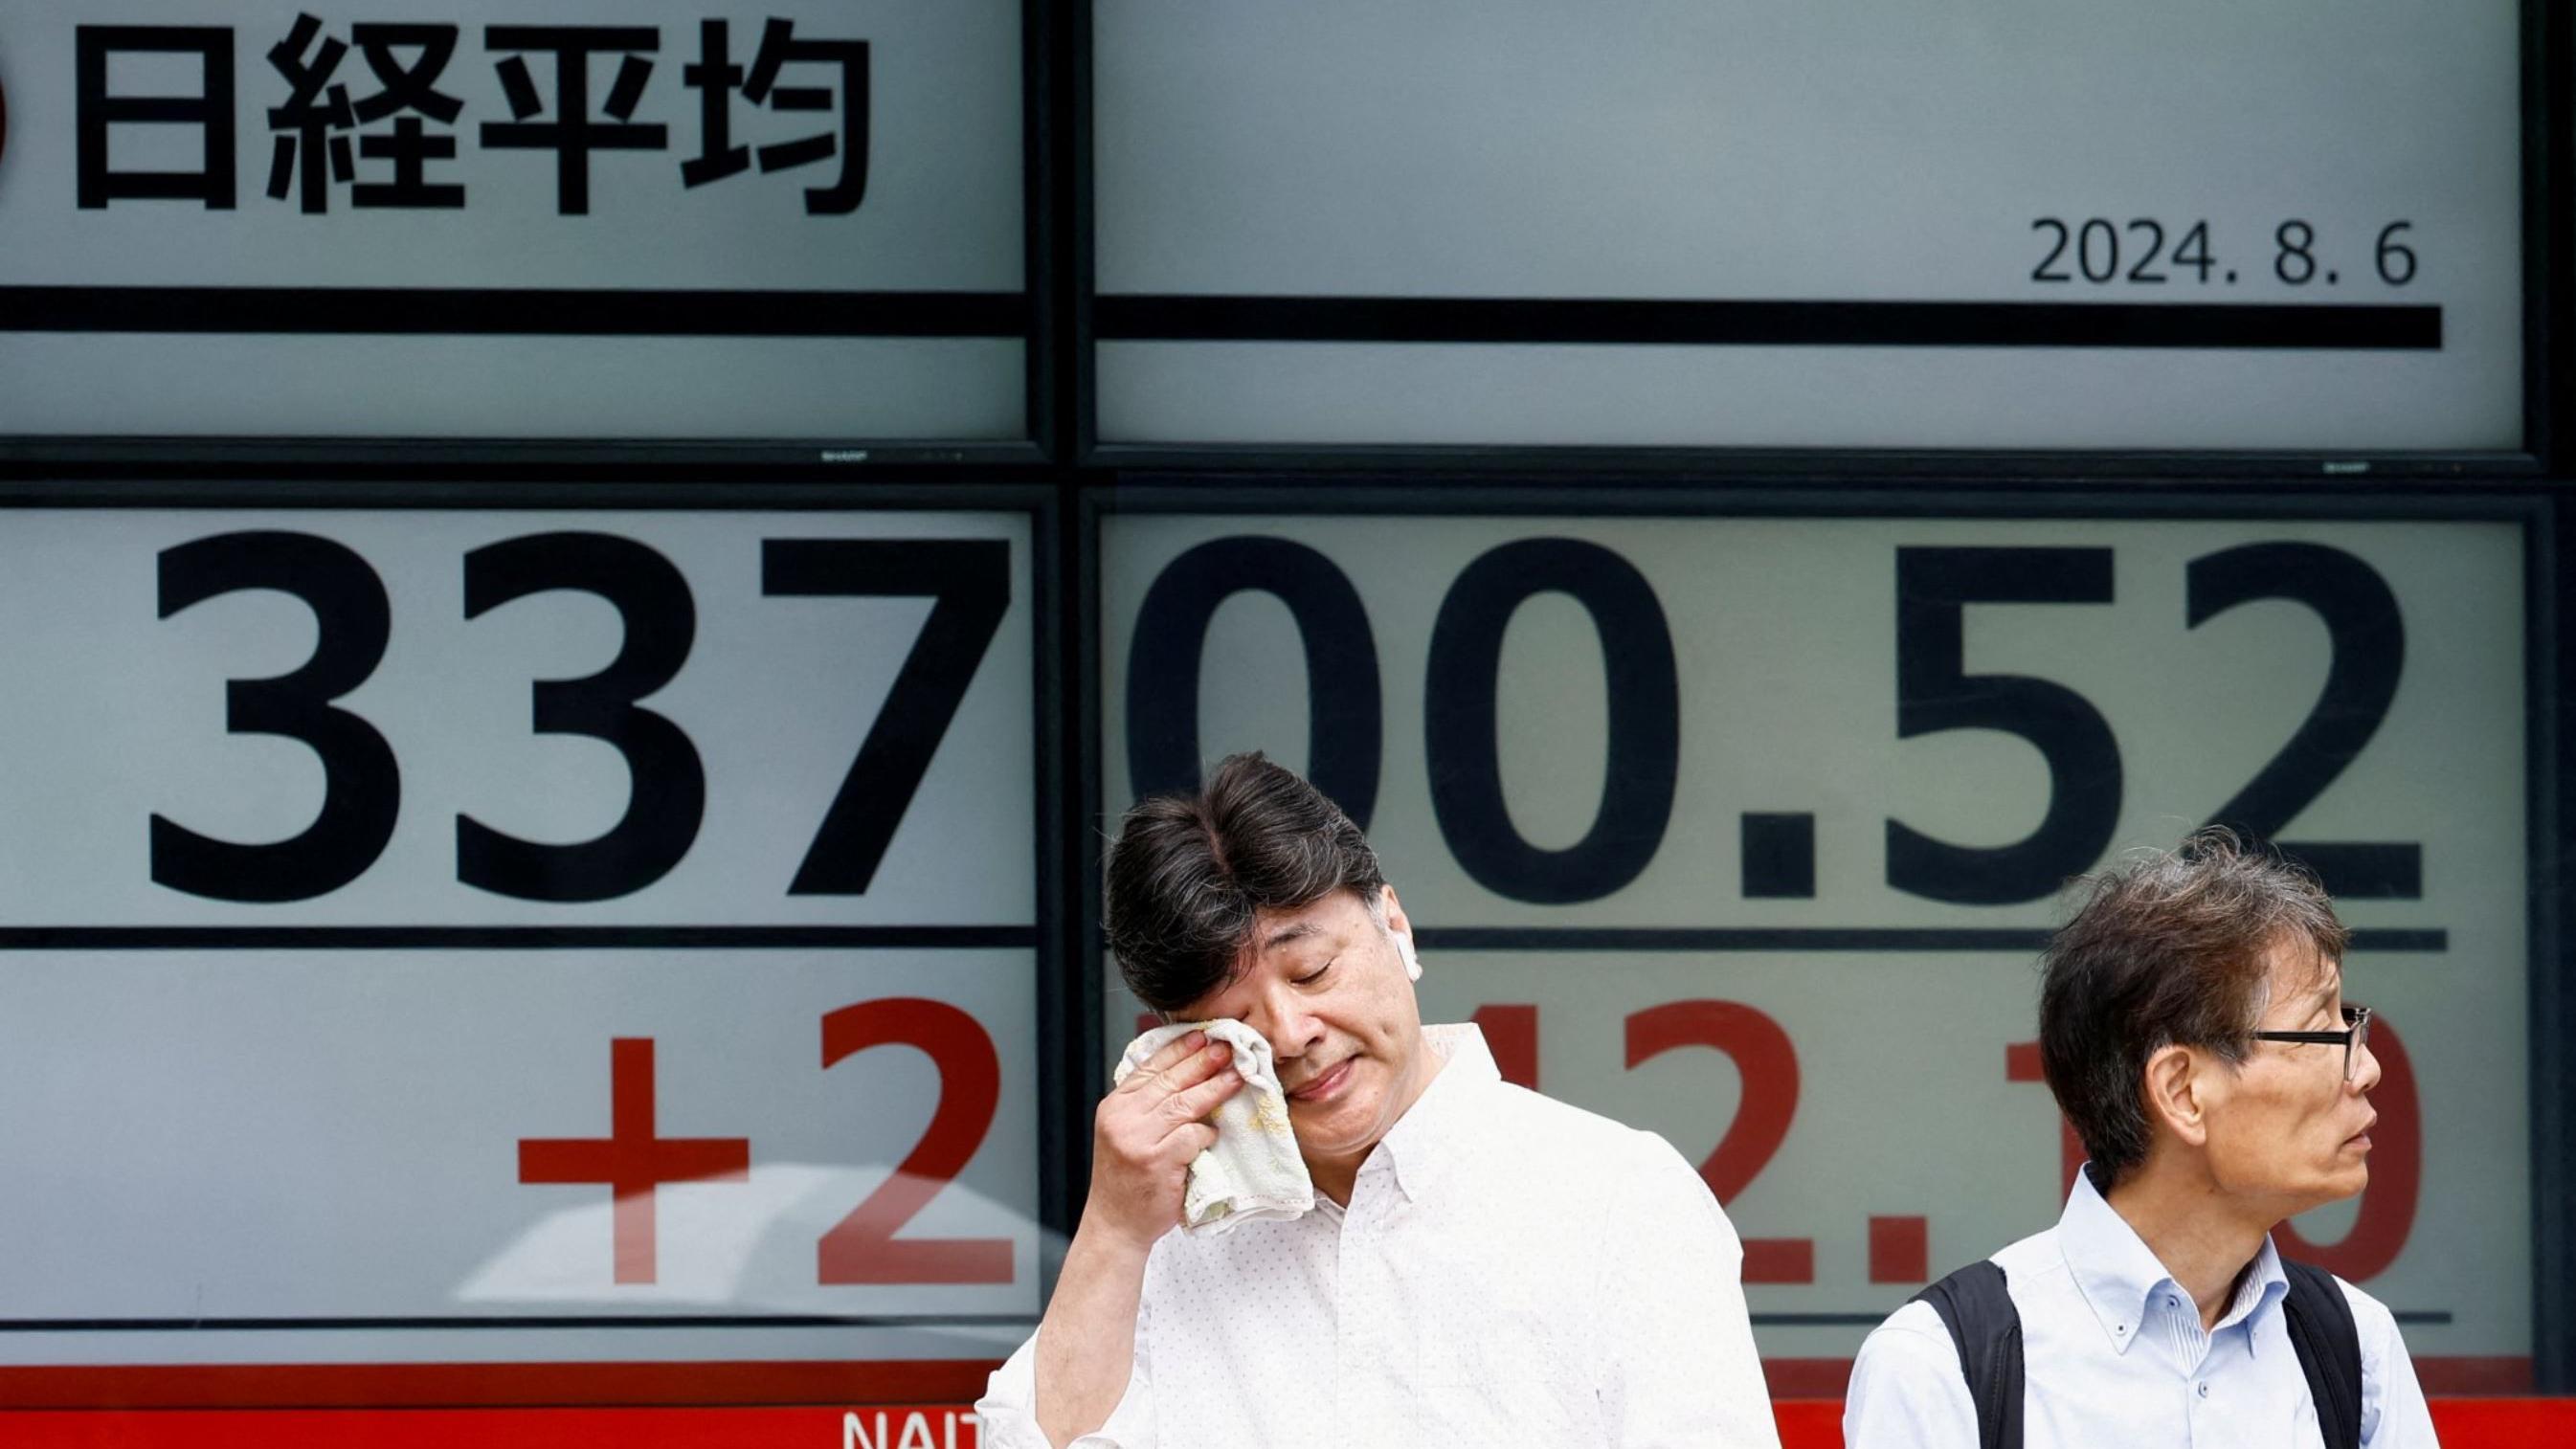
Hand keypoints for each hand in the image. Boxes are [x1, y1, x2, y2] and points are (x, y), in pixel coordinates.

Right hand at [1084, 1030, 1244, 1248]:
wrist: (1115, 1223)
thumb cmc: (1126, 1179)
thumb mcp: (1124, 1133)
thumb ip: (1146, 1105)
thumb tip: (1186, 1072)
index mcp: (1114, 1106)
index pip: (1149, 1067)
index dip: (1179, 1050)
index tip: (1203, 1036)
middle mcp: (1122, 1119)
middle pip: (1170, 1082)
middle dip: (1202, 1062)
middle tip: (1227, 1049)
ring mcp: (1137, 1139)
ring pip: (1184, 1104)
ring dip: (1214, 1090)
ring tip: (1236, 1078)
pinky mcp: (1156, 1161)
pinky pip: (1191, 1136)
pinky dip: (1206, 1135)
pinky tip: (1213, 1136)